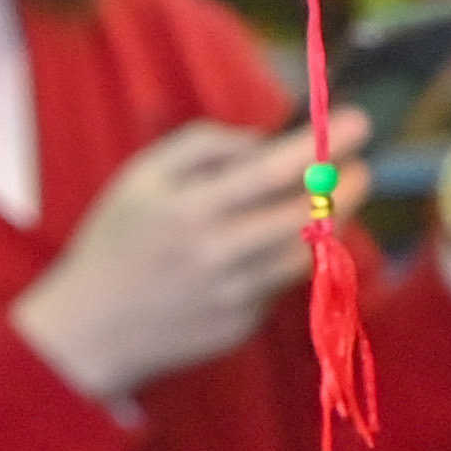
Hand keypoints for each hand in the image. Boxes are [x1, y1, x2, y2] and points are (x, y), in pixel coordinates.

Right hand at [12, 118, 361, 403]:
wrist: (89, 329)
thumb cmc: (117, 240)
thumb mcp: (142, 176)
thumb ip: (204, 145)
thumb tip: (265, 140)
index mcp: (188, 208)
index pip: (273, 170)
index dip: (324, 144)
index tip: (358, 121)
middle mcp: (215, 253)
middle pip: (306, 215)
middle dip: (348, 186)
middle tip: (361, 167)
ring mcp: (232, 295)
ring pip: (307, 252)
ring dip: (332, 223)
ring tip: (331, 201)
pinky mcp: (241, 326)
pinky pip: (281, 284)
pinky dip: (289, 260)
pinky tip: (280, 245)